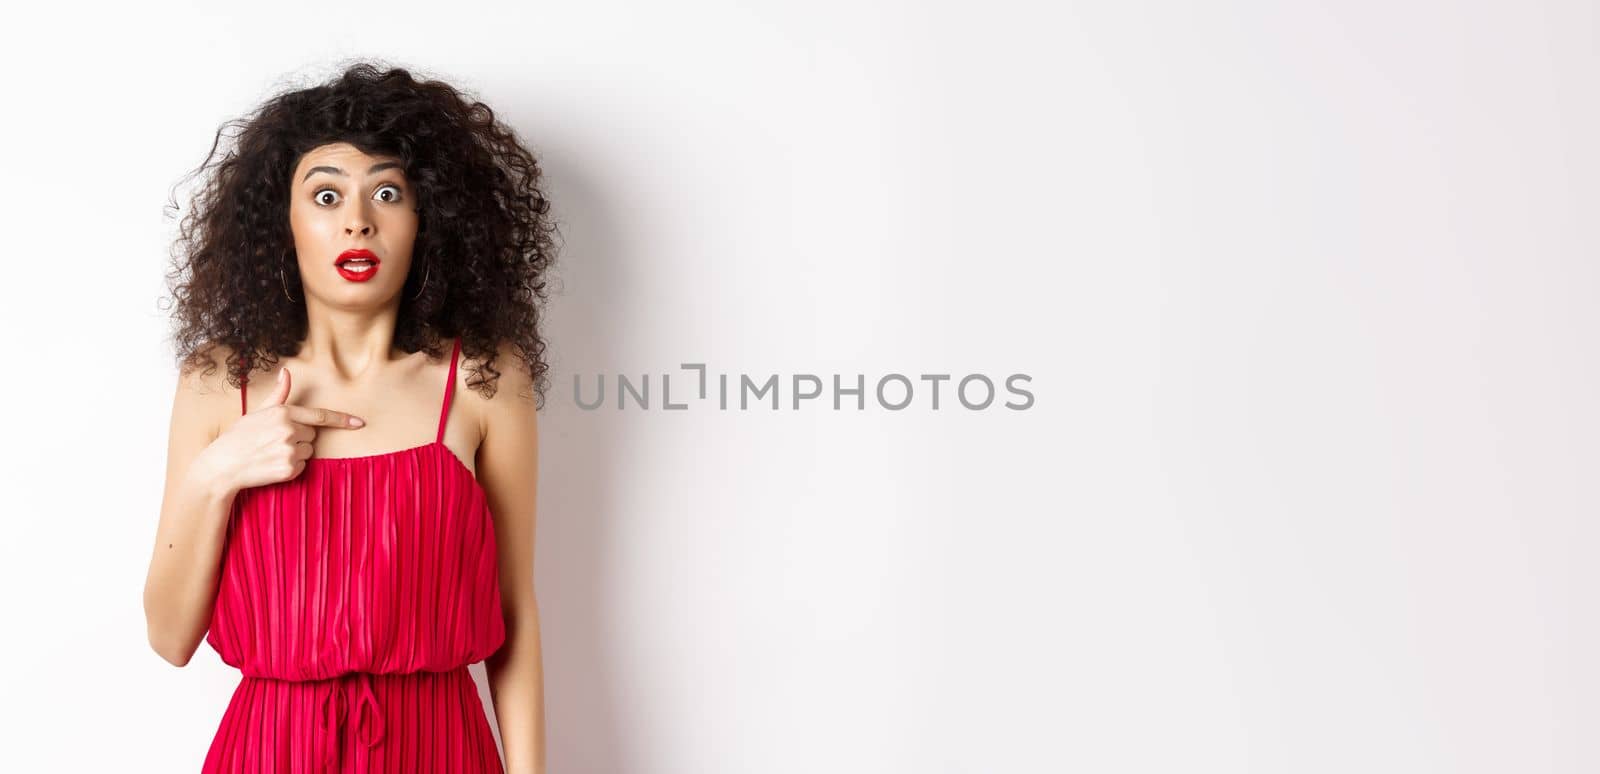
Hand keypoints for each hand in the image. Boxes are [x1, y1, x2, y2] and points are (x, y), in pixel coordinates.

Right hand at [205, 366, 365, 491]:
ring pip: (309, 452)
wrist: (222, 466)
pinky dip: (291, 468)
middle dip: (299, 438)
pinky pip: (302, 467)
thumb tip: (287, 372)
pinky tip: (272, 465)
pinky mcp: (289, 469)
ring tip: (271, 453)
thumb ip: (278, 395)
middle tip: (273, 441)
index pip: (320, 415)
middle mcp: (288, 430)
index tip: (359, 423)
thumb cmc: (239, 437)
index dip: (342, 419)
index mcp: (282, 413)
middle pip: (312, 435)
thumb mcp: (258, 412)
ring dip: (296, 453)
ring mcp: (289, 450)